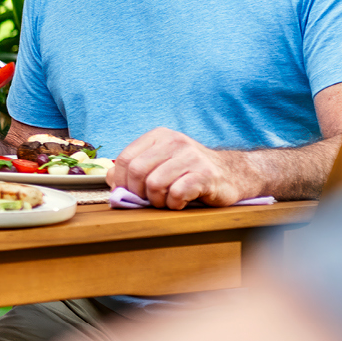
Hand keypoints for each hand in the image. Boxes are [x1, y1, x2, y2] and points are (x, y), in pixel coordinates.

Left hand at [110, 128, 255, 207]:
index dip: (121, 181)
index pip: (125, 159)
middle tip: (150, 200)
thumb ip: (135, 168)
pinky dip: (174, 204)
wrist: (232, 174)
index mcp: (159, 137)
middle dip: (138, 193)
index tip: (129, 194)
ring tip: (167, 201)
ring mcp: (191, 156)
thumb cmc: (189, 172)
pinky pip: (176, 193)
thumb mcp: (160, 164)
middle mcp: (174, 141)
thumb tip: (109, 178)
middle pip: (137, 172)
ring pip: (154, 184)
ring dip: (157, 201)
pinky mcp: (205, 174)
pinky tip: (181, 203)